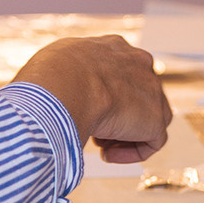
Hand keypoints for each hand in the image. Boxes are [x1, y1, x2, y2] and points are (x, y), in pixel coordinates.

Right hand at [13, 35, 171, 161]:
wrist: (63, 85)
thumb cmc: (48, 76)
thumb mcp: (54, 64)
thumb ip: (67, 74)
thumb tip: (55, 94)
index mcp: (114, 47)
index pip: (118, 73)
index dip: (102, 96)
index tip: (84, 108)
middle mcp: (138, 63)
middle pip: (136, 95)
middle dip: (116, 115)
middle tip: (93, 130)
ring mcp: (151, 90)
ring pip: (148, 119)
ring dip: (124, 136)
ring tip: (99, 144)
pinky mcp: (155, 118)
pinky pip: (153, 141)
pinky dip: (132, 152)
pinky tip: (107, 155)